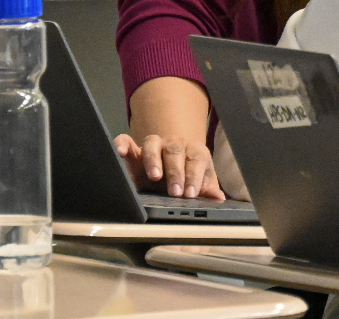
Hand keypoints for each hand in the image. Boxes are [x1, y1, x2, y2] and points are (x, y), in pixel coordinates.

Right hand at [119, 76, 223, 199]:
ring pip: (153, 145)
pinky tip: (120, 152)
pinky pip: (126, 140)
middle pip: (175, 153)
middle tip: (175, 191)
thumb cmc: (186, 174)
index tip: (191, 193)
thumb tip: (219, 197)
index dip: (194, 177)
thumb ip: (206, 188)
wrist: (169, 162)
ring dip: (153, 160)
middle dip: (176, 172)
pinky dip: (122, 144)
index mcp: (193, 151)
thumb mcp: (198, 182)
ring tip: (154, 176)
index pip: (196, 161)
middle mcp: (173, 144)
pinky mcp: (133, 147)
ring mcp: (153, 144)